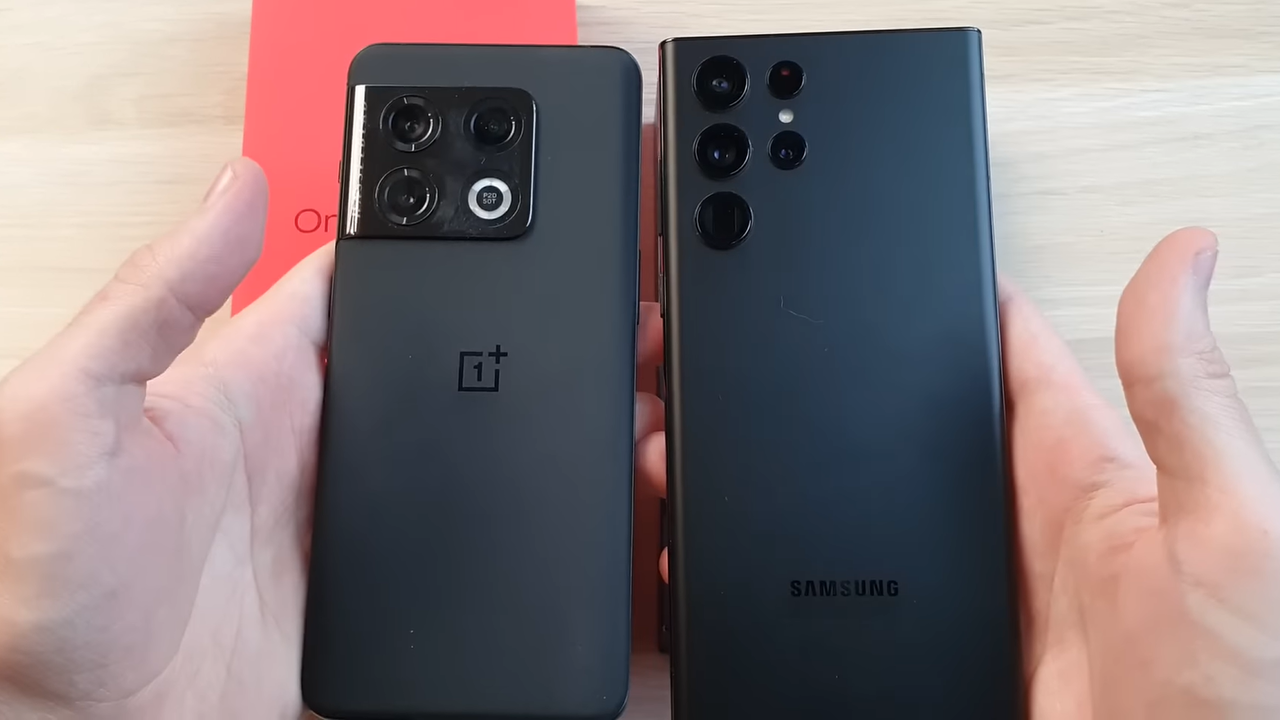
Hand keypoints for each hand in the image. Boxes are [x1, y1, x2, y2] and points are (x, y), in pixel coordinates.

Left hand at [0, 158, 670, 719]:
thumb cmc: (34, 579)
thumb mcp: (69, 409)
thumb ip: (153, 299)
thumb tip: (231, 188)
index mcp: (247, 380)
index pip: (351, 284)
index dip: (419, 243)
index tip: (493, 212)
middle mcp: (308, 443)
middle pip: (430, 362)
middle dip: (510, 329)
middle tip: (593, 309)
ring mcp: (345, 520)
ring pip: (461, 449)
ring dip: (526, 424)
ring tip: (607, 398)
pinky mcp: (367, 591)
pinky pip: (459, 542)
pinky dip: (510, 522)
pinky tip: (557, 506)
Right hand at [642, 227, 1279, 716]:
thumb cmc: (1249, 697)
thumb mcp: (1232, 527)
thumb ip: (1187, 399)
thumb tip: (1181, 257)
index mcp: (1103, 485)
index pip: (1022, 368)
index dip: (972, 308)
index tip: (922, 257)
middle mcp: (1043, 539)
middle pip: (940, 438)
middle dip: (877, 389)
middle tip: (810, 341)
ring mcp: (997, 604)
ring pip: (899, 518)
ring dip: (843, 482)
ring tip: (773, 441)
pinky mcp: (963, 662)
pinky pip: (881, 599)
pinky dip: (836, 574)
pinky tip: (799, 555)